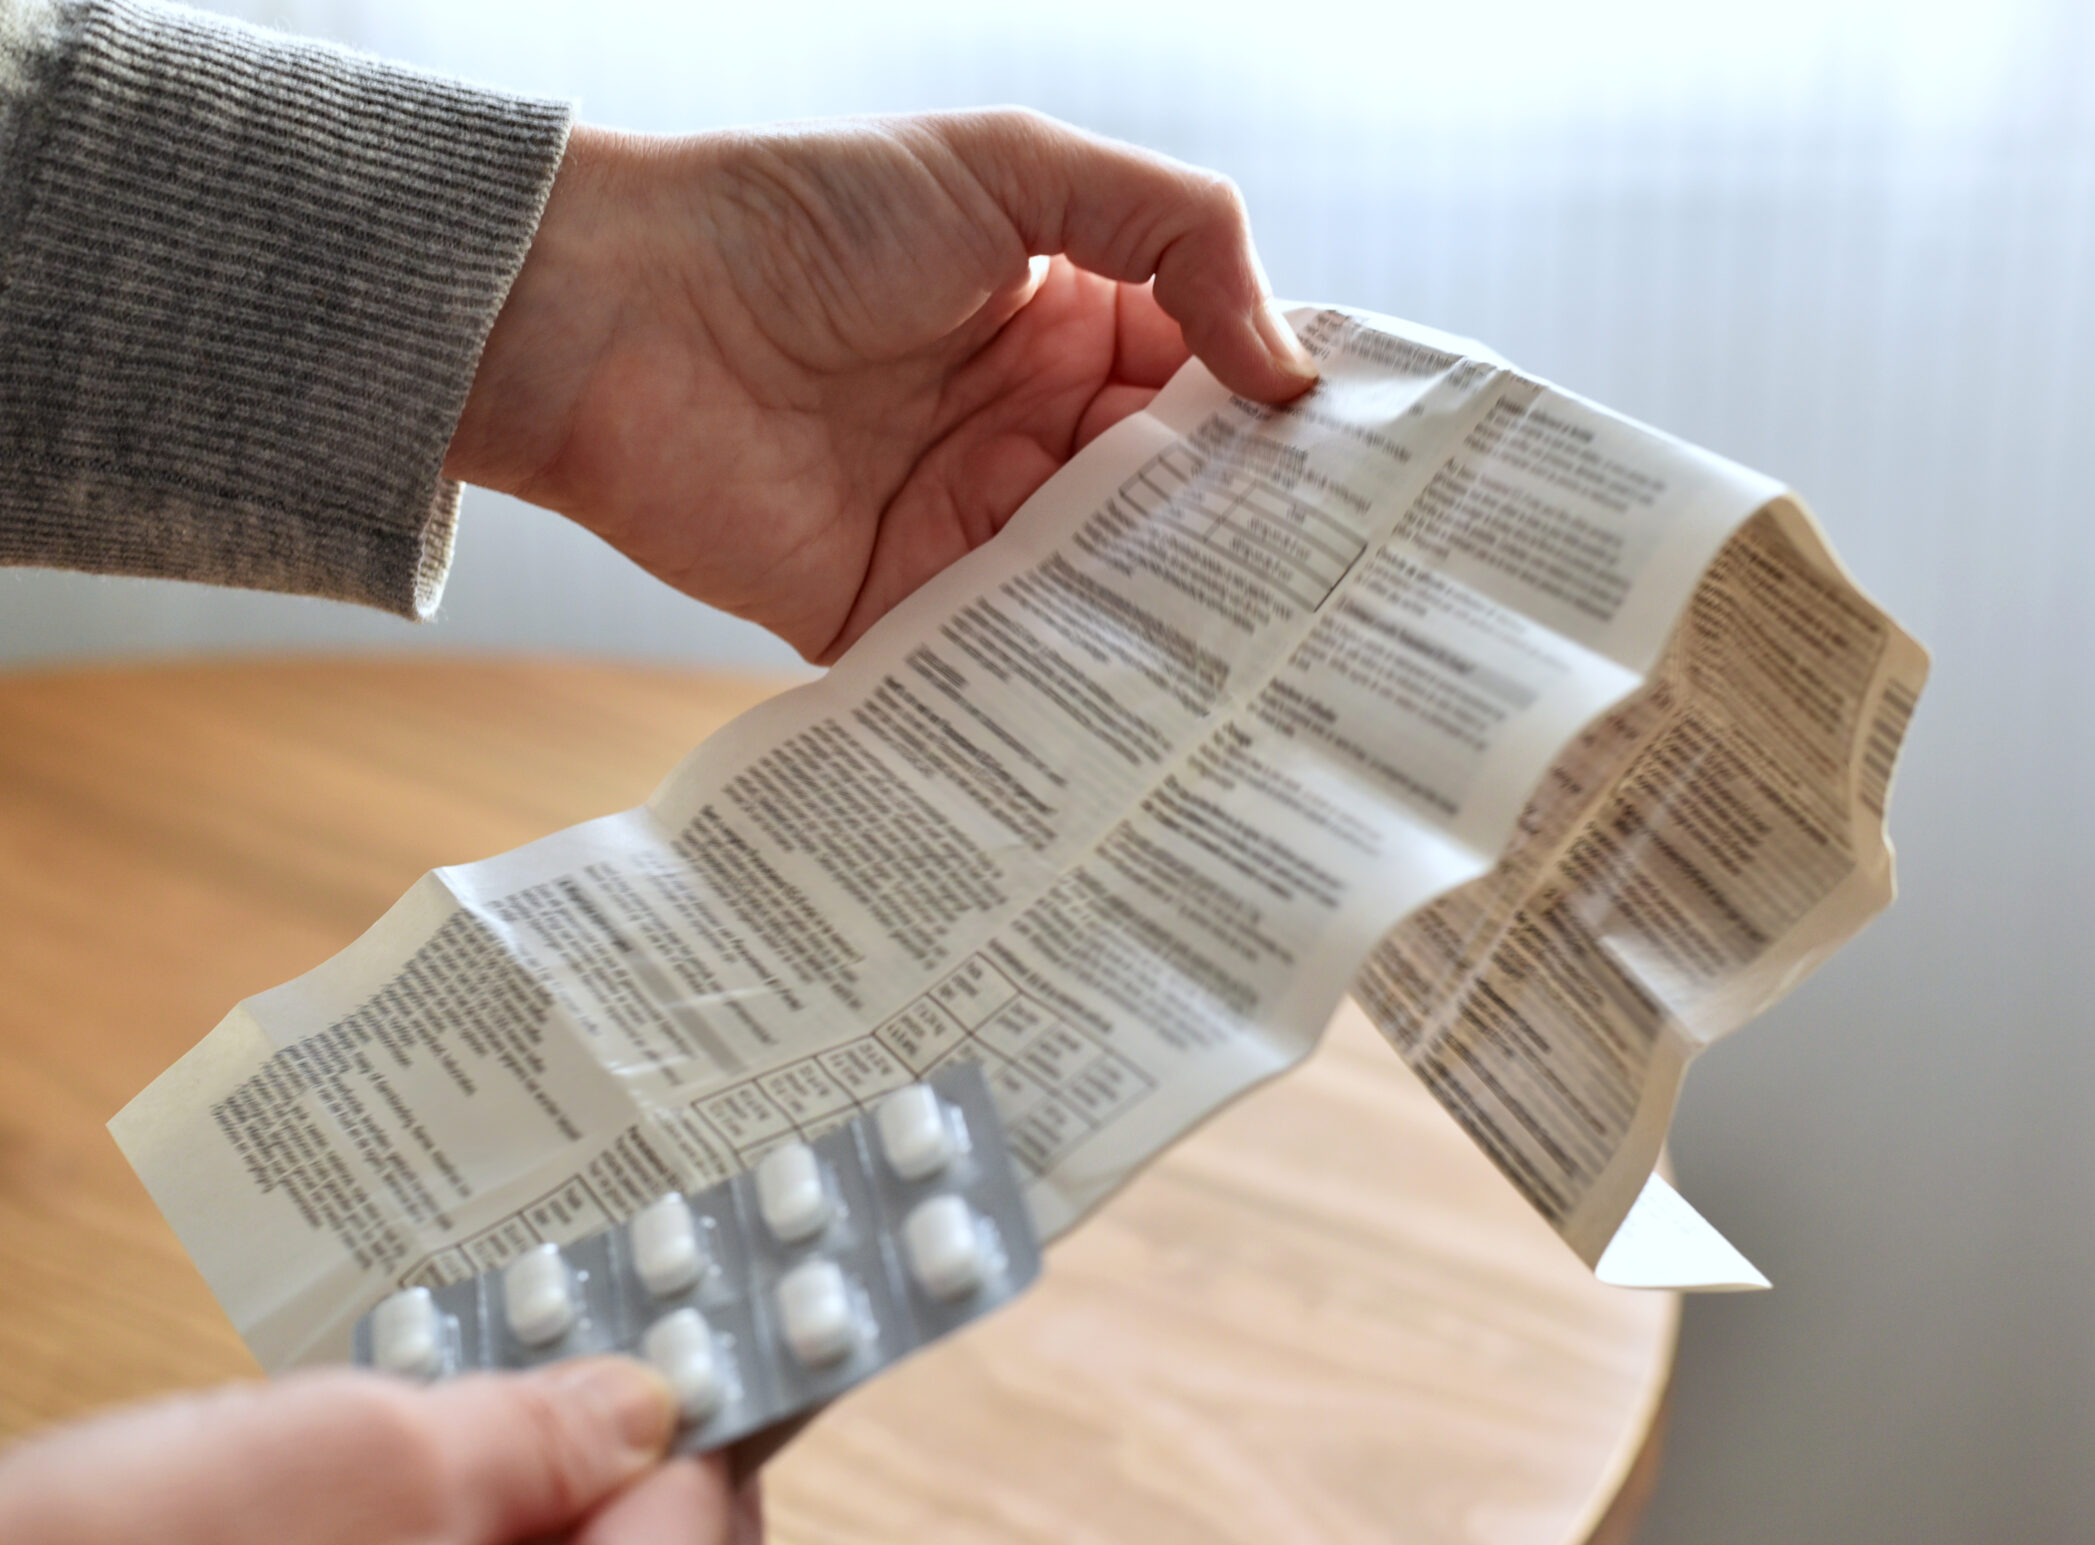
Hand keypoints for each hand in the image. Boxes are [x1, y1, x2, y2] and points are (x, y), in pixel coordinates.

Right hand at [0, 1359, 761, 1544]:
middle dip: (617, 1464)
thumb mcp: (356, 1467)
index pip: (704, 1516)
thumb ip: (539, 1431)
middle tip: (575, 1342)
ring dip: (536, 1523)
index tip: (665, 1293)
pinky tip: (400, 1516)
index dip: (675, 1385)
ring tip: (473, 1413)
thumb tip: (648, 1406)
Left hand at [447, 108, 1318, 661]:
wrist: (615, 313)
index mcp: (1071, 324)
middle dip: (1254, 544)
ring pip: (1109, 592)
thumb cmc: (803, 215)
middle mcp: (1032, 432)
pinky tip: (1149, 720)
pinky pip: (1006, 664)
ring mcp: (971, 528)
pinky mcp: (903, 614)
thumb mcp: (1013, 166)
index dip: (1287, 428)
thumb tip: (1288, 369)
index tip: (1372, 478)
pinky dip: (1069, 690)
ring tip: (1277, 669)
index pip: (1212, 386)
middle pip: (1177, 505)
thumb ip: (1175, 231)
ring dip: (1180, 623)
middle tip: (1349, 597)